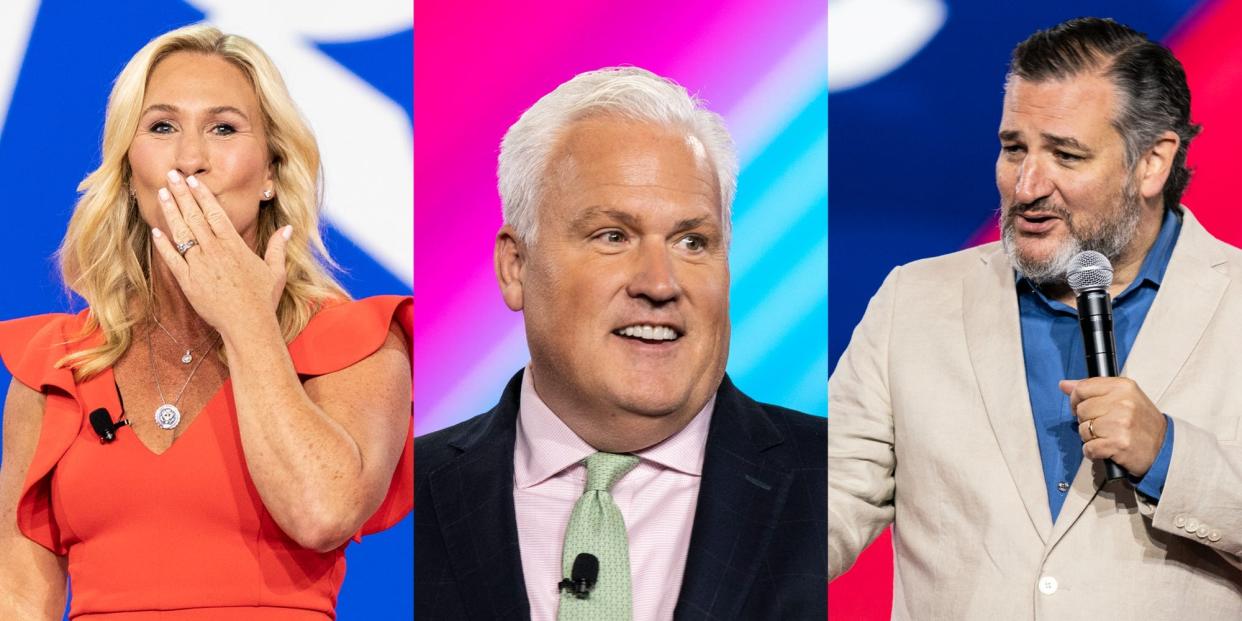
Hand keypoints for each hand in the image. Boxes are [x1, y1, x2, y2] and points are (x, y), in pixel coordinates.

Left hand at [150, 169, 290, 334]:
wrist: (248, 325)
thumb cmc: (263, 299)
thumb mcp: (276, 271)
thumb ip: (278, 247)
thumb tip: (288, 229)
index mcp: (234, 246)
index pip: (215, 213)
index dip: (202, 195)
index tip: (193, 180)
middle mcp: (215, 251)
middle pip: (195, 216)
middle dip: (182, 194)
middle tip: (171, 175)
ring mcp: (199, 266)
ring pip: (181, 233)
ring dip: (170, 212)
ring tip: (162, 193)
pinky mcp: (188, 282)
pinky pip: (172, 259)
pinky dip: (164, 245)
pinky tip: (156, 231)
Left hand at [1059, 377, 1166, 476]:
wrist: (1164, 447)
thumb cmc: (1141, 422)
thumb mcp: (1123, 397)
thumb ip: (1093, 388)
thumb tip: (1064, 385)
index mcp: (1123, 386)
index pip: (1082, 389)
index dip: (1076, 400)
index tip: (1083, 407)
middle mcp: (1122, 402)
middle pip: (1081, 410)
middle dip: (1087, 421)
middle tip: (1104, 426)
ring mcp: (1120, 423)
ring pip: (1083, 430)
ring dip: (1091, 438)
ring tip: (1108, 437)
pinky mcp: (1118, 444)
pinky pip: (1088, 448)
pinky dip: (1093, 452)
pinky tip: (1106, 449)